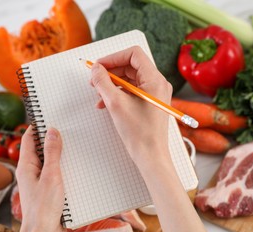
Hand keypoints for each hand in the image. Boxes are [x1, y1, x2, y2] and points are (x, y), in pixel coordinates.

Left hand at [7, 126, 65, 231]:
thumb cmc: (43, 207)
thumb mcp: (51, 175)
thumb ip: (52, 153)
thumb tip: (52, 131)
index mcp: (26, 166)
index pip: (28, 139)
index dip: (37, 126)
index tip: (50, 116)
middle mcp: (32, 172)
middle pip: (41, 149)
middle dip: (53, 139)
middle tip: (67, 129)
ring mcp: (41, 181)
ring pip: (51, 161)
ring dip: (61, 155)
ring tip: (75, 145)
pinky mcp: (50, 190)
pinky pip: (57, 173)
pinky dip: (66, 168)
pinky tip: (78, 166)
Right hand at [91, 46, 172, 160]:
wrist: (150, 155)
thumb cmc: (140, 133)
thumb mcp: (115, 103)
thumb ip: (103, 82)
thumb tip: (96, 69)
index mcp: (155, 79)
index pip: (133, 54)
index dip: (113, 57)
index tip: (99, 66)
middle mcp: (157, 83)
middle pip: (130, 66)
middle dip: (110, 71)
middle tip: (95, 79)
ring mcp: (154, 93)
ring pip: (129, 79)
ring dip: (112, 83)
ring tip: (98, 93)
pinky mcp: (149, 102)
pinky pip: (131, 91)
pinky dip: (117, 93)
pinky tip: (105, 103)